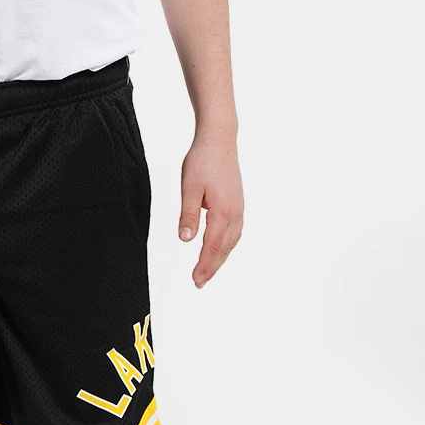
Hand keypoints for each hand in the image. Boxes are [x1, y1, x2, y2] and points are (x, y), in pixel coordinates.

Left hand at [178, 134, 243, 288]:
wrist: (219, 140)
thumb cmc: (202, 161)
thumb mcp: (189, 188)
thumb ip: (187, 215)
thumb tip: (186, 240)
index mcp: (223, 211)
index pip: (212, 246)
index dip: (204, 266)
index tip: (195, 280)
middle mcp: (235, 213)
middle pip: (224, 249)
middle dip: (211, 268)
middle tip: (198, 284)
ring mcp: (239, 209)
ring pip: (231, 242)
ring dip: (219, 259)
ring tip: (207, 273)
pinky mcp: (238, 205)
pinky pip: (235, 233)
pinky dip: (226, 247)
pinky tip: (220, 251)